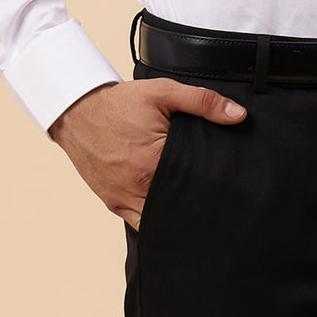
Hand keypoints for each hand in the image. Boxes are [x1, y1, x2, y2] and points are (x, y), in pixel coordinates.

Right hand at [49, 79, 246, 229]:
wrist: (78, 112)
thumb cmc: (120, 103)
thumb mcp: (163, 92)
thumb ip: (203, 101)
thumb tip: (238, 115)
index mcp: (155, 157)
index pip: (198, 178)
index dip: (215, 179)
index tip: (230, 182)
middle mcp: (140, 183)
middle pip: (182, 199)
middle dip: (201, 199)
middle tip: (221, 198)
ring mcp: (126, 197)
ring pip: (163, 218)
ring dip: (181, 214)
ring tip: (201, 210)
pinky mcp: (115, 204)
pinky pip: (142, 225)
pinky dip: (159, 224)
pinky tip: (175, 219)